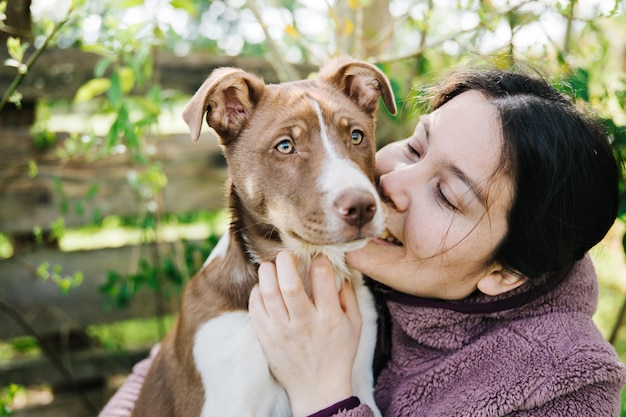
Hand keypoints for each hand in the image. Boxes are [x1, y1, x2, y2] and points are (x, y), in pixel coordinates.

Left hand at [249, 251, 362, 416]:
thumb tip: (341, 270)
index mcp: (329, 318)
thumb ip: (349, 296)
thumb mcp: (355, 325)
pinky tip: (263, 287)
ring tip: (270, 265)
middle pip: (289, 285)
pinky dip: (257, 293)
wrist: (317, 389)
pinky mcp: (266, 338)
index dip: (319, 261)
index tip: (317, 256)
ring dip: (267, 273)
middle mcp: (304, 323)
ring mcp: (282, 331)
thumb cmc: (338, 354)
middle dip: (285, 262)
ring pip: (268, 294)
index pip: (323, 280)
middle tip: (285, 253)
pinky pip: (255, 309)